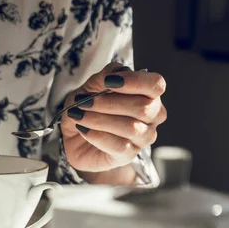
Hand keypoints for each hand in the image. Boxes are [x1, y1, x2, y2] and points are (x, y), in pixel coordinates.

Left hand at [60, 63, 166, 177]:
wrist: (72, 137)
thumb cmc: (85, 109)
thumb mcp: (88, 89)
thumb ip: (101, 79)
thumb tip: (116, 72)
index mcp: (147, 94)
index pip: (155, 84)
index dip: (134, 81)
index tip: (108, 82)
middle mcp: (152, 116)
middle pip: (144, 107)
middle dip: (109, 103)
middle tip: (84, 102)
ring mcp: (143, 137)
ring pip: (131, 128)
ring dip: (100, 119)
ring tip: (79, 116)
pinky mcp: (129, 155)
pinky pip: (120, 146)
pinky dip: (97, 135)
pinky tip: (83, 129)